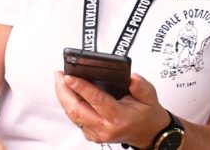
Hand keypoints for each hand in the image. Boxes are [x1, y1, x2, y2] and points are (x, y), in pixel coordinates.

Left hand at [55, 71, 169, 147]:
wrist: (148, 133)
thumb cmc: (147, 113)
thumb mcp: (150, 96)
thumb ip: (141, 85)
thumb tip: (132, 76)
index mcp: (118, 117)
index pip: (96, 100)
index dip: (81, 87)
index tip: (70, 77)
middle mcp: (104, 128)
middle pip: (77, 110)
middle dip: (64, 91)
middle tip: (59, 75)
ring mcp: (96, 134)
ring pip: (73, 115)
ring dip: (63, 97)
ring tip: (60, 81)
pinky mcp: (92, 135)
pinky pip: (76, 119)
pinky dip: (69, 105)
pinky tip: (67, 93)